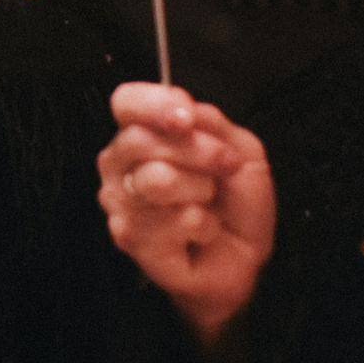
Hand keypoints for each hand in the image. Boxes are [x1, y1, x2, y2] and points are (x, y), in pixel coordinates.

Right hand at [99, 82, 275, 346]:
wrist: (243, 260)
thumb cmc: (235, 205)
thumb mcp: (239, 150)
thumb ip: (211, 123)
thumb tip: (184, 112)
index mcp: (142, 135)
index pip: (126, 102)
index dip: (154, 104)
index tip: (187, 120)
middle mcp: (120, 165)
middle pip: (139, 139)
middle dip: (199, 153)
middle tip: (224, 169)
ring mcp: (120, 203)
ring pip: (156, 180)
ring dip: (201, 192)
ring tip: (207, 204)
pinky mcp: (130, 238)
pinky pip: (172, 220)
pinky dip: (203, 225)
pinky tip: (201, 231)